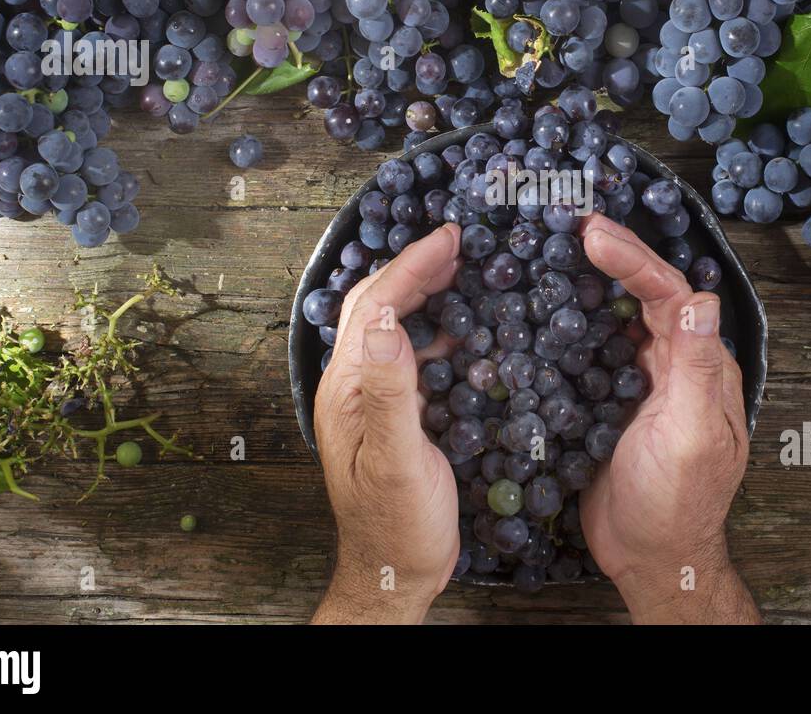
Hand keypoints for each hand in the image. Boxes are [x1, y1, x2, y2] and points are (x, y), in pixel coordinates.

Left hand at [311, 223, 461, 623]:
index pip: (377, 308)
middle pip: (379, 308)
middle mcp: (354, 386)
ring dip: (424, 294)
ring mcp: (372, 400)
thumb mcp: (396, 459)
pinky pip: (412, 357)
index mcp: (347, 388)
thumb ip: (390, 392)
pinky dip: (436, 331)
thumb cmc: (397, 524)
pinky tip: (464, 330)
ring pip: (394, 328)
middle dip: (415, 269)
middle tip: (458, 242)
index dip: (411, 266)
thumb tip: (389, 322)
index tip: (449, 238)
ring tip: (461, 271)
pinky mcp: (396, 416)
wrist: (395, 573)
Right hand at [581, 213, 757, 623]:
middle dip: (613, 256)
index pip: (669, 294)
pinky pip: (590, 351)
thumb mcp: (693, 437)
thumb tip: (700, 301)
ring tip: (557, 249)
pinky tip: (545, 310)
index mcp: (701, 366)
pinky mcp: (609, 402)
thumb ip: (699, 370)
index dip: (634, 260)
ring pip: (616, 317)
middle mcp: (674, 365)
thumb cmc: (678, 505)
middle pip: (644, 294)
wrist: (650, 557)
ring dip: (590, 282)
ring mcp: (641, 382)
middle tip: (573, 223)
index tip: (594, 235)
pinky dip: (571, 324)